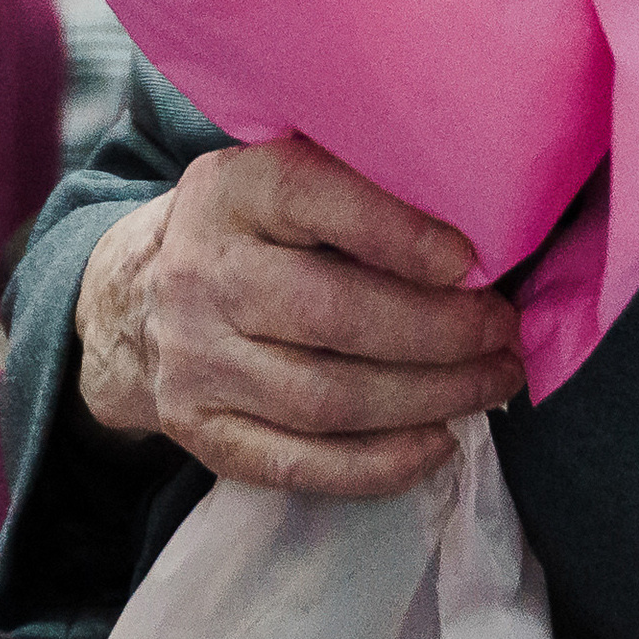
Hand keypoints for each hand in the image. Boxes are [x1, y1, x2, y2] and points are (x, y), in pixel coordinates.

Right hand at [73, 136, 524, 495]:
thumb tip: (482, 216)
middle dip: (442, 331)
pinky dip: (380, 464)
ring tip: (494, 381)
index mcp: (232, 191)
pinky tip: (439, 442)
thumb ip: (360, 181)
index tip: (471, 259)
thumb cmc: (254, 229)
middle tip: (504, 332)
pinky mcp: (200, 430)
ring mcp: (195, 361)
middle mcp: (203, 275)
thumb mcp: (284, 174)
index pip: (316, 199)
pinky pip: (299, 463)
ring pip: (329, 398)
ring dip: (431, 398)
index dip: (400, 233)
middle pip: (335, 315)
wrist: (135, 297)